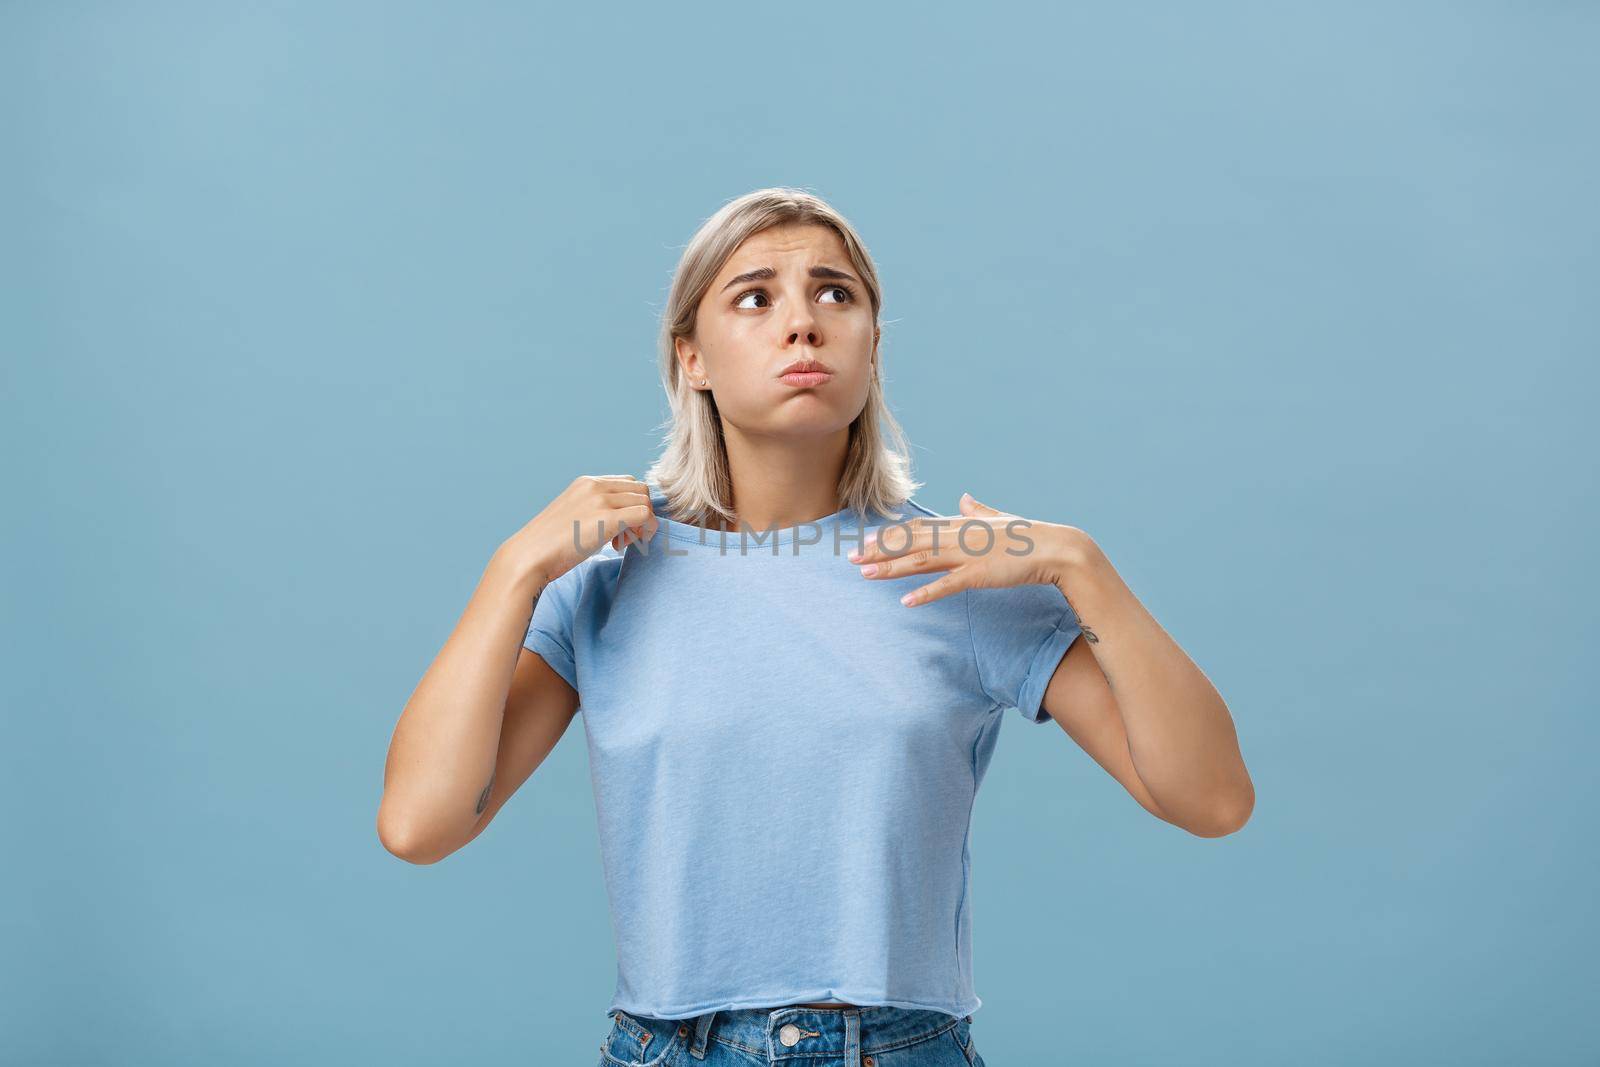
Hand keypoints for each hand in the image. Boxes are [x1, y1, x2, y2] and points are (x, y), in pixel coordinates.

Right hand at [495, 475, 658, 589]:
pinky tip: (622, 546)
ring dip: (641, 523)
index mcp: (585, 483)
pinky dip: (645, 530)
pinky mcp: (607, 518)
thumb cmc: (548, 545)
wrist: (530, 556)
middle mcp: (594, 485)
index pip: (626, 483)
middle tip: (622, 538)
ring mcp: (601, 500)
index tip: (618, 528)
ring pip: (645, 500)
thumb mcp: (572, 517)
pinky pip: (645, 515)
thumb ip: (594, 511)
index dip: (629, 505)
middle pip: (639, 490)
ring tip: (620, 543)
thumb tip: (622, 521)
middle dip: (639, 513)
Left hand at [849, 492, 1080, 605]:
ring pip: (921, 560)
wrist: (1058, 549)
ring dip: (891, 568)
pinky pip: (947, 585)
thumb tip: (965, 498)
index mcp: (962, 524)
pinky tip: (906, 602)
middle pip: (910, 542)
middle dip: (879, 550)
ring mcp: (969, 554)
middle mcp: (959, 536)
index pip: (916, 528)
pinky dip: (926, 593)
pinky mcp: (980, 573)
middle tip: (850, 558)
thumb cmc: (1030, 536)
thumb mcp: (999, 519)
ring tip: (865, 575)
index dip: (889, 535)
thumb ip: (979, 511)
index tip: (865, 541)